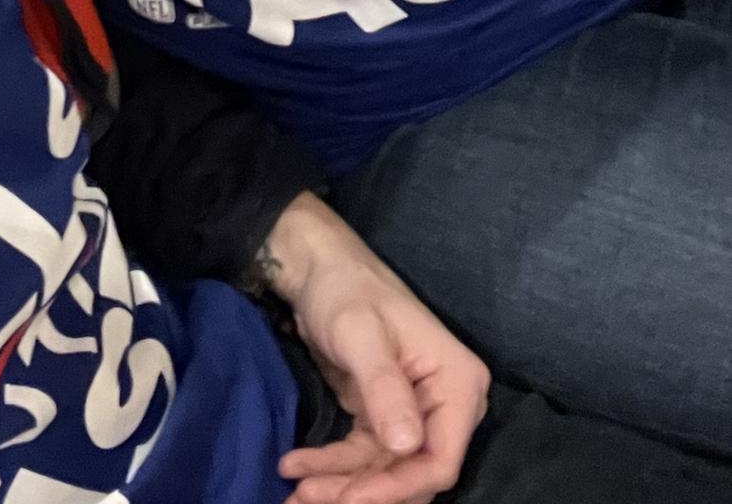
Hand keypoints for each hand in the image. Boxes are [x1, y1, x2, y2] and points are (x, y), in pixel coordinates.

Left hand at [262, 194, 488, 503]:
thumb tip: (407, 446)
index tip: (349, 498)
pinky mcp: (384, 418)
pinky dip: (331, 467)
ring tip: (292, 492)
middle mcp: (445, 406)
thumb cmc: (346, 289)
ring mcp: (415, 415)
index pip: (440, 459)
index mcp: (457, 384)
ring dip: (339, 485)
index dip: (397, 487)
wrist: (318, 270)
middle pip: (411, 474)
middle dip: (360, 492)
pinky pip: (363, 457)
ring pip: (383, 472)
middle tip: (306, 499)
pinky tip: (294, 467)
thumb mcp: (360, 334)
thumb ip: (384, 387)